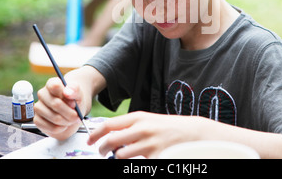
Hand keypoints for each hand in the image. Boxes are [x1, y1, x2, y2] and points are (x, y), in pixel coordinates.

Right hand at [34, 78, 86, 139]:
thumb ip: (74, 90)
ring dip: (66, 121)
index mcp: (52, 84)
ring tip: (70, 120)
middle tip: (76, 116)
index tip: (73, 102)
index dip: (66, 95)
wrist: (72, 113)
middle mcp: (42, 94)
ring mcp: (38, 107)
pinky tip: (62, 125)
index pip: (55, 86)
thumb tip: (67, 92)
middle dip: (70, 113)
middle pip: (56, 104)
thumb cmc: (74, 101)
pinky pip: (49, 127)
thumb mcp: (78, 94)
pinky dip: (60, 128)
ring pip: (54, 117)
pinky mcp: (37, 120)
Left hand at [87, 111, 211, 158]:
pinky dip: (132, 164)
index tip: (89, 140)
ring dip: (117, 158)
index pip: (109, 124)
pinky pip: (135, 164)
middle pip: (111, 141)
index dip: (95, 134)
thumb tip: (108, 133)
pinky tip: (138, 159)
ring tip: (122, 155)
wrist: (191, 133)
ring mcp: (149, 144)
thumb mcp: (147, 119)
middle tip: (102, 151)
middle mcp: (142, 129)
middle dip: (102, 148)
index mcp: (138, 117)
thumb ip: (129, 125)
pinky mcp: (155, 157)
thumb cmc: (167, 126)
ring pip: (120, 156)